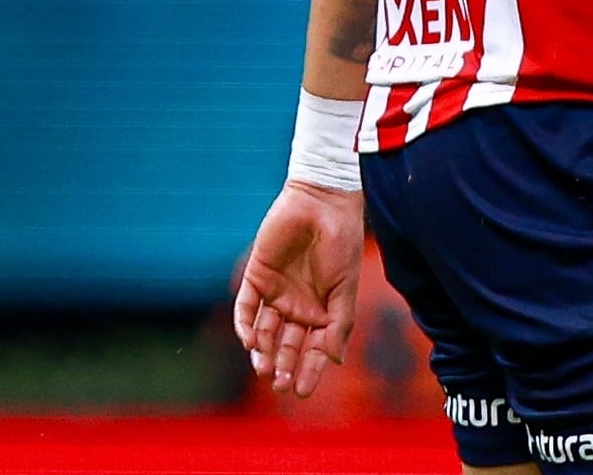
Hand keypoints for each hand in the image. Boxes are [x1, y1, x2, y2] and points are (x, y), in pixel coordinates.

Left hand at [232, 181, 364, 397]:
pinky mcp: (256, 276)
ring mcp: (276, 292)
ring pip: (264, 330)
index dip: (308, 371)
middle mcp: (297, 306)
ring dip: (263, 351)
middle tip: (279, 384)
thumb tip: (336, 361)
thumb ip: (340, 324)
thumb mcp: (347, 287)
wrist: (323, 202)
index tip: (300, 391)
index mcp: (322, 311)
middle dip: (283, 365)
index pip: (313, 349)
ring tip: (264, 367)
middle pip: (286, 344)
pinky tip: (250, 341)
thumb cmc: (342, 243)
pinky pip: (246, 307)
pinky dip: (245, 325)